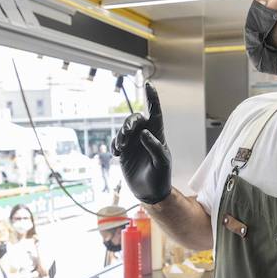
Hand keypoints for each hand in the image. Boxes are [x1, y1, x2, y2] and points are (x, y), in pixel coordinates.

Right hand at [113, 83, 171, 203]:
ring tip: (121, 148)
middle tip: (126, 135)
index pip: (155, 112)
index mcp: (158, 135)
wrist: (149, 192)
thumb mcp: (161, 163)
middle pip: (135, 119)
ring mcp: (134, 142)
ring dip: (121, 135)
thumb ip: (155, 147)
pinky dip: (115, 144)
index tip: (148, 84)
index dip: (152, 98)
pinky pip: (117, 141)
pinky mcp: (124, 151)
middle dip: (129, 123)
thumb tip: (144, 133)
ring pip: (124, 129)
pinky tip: (117, 153)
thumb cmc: (160, 177)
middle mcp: (145, 135)